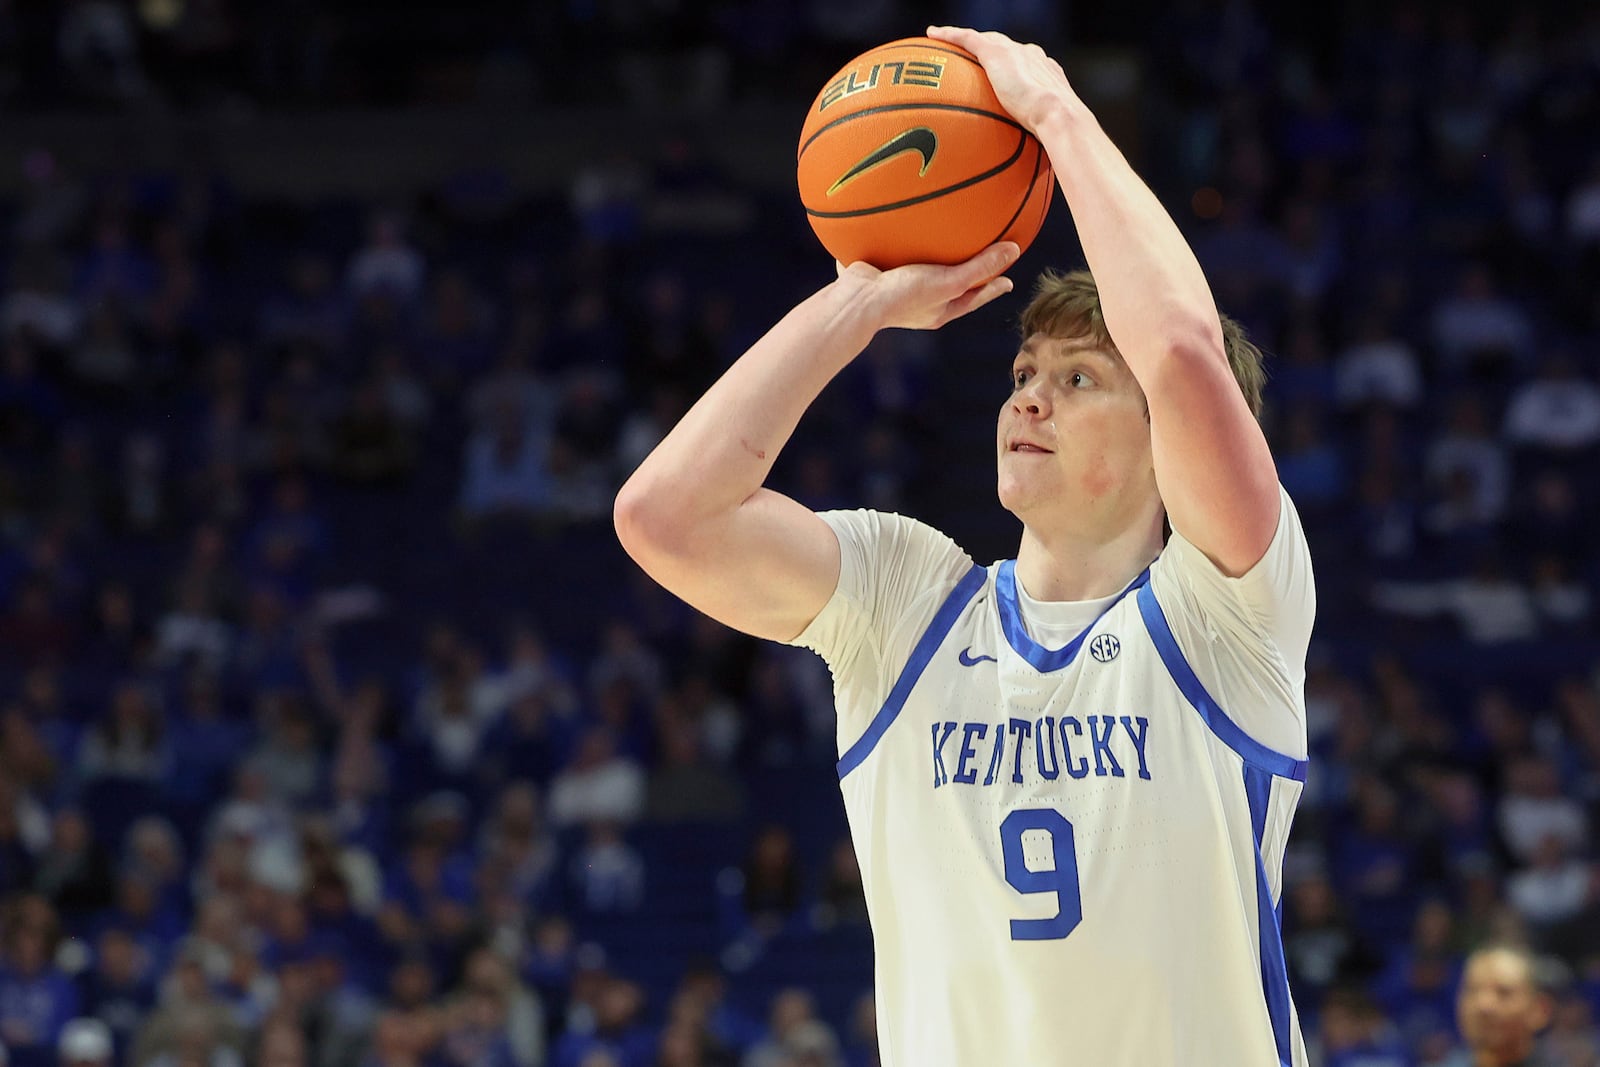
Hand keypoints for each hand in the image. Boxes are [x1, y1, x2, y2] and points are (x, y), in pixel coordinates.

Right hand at [837, 241, 1018, 330]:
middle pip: (950, 285)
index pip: (974, 297)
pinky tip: (902, 220)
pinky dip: (902, 241)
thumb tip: (1014, 250)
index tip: (1008, 280)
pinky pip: (896, 253)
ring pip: (922, 268)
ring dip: (932, 256)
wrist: (855, 299)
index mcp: (939, 310)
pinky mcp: (879, 272)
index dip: (992, 288)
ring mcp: (898, 287)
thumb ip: (979, 268)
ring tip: (941, 236)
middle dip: (965, 273)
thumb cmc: (903, 296)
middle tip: (982, 258)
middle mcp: (920, 300)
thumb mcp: (948, 282)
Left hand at [926, 26, 1075, 133]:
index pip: (1025, 64)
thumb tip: (1031, 175)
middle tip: (973, 55)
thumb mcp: (1046, 136)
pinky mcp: (996, 53)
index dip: (1013, 66)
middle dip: (989, 48)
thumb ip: (1034, 143)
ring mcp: (1014, 52)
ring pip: (985, 39)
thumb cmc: (1057, 133)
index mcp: (1045, 73)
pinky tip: (932, 34)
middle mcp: (1030, 56)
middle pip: (1004, 47)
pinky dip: (950, 35)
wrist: (1058, 116)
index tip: (1005, 74)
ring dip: (965, 38)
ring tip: (944, 38)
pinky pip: (967, 38)